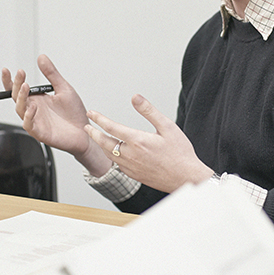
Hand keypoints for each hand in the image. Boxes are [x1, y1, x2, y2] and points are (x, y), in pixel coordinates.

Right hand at [3, 56, 111, 175]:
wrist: (85, 132)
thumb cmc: (74, 113)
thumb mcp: (64, 88)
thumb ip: (52, 74)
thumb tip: (42, 58)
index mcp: (37, 99)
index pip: (18, 89)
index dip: (10, 80)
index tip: (7, 70)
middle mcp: (33, 110)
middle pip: (16, 97)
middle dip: (15, 85)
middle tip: (20, 74)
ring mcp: (36, 121)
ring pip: (20, 110)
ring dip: (21, 98)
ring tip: (25, 87)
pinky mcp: (40, 133)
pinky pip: (29, 125)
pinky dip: (28, 117)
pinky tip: (32, 108)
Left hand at [85, 94, 212, 193]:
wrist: (186, 177)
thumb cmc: (180, 152)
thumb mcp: (167, 126)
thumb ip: (149, 111)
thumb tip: (135, 97)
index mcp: (137, 141)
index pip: (111, 127)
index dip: (99, 119)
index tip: (91, 113)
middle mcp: (130, 155)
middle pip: (104, 143)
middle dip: (93, 134)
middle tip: (87, 127)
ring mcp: (131, 167)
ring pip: (109, 155)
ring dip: (101, 145)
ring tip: (97, 138)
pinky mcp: (134, 175)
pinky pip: (118, 164)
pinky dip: (112, 156)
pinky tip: (114, 153)